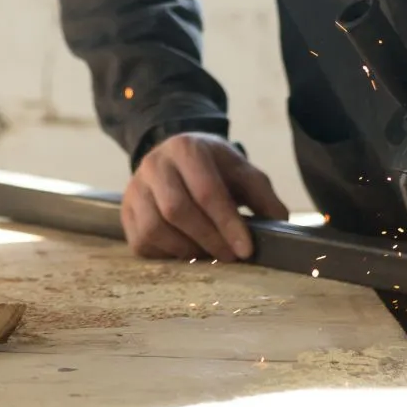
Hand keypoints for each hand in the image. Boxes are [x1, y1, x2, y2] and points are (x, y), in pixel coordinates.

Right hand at [122, 132, 289, 261]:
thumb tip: (281, 224)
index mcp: (186, 148)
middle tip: (231, 257)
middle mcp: (154, 164)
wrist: (176, 158)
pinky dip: (166, 254)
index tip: (246, 250)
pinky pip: (142, 242)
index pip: (207, 191)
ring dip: (186, 249)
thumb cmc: (213, 168)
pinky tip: (187, 252)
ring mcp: (134, 188)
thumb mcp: (241, 171)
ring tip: (209, 255)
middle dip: (209, 239)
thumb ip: (261, 195)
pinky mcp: (125, 212)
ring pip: (155, 228)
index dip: (227, 223)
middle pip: (177, 210)